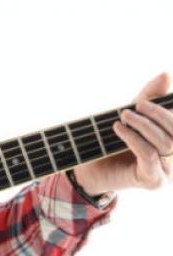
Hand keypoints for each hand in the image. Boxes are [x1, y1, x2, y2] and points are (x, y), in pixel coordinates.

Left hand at [73, 73, 172, 194]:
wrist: (90, 170)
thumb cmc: (114, 142)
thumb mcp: (133, 115)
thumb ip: (150, 97)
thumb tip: (166, 74)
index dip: (170, 109)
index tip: (148, 99)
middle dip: (159, 114)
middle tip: (137, 105)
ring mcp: (169, 172)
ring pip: (166, 143)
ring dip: (144, 125)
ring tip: (124, 115)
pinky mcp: (154, 181)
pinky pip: (149, 154)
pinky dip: (134, 138)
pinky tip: (118, 128)